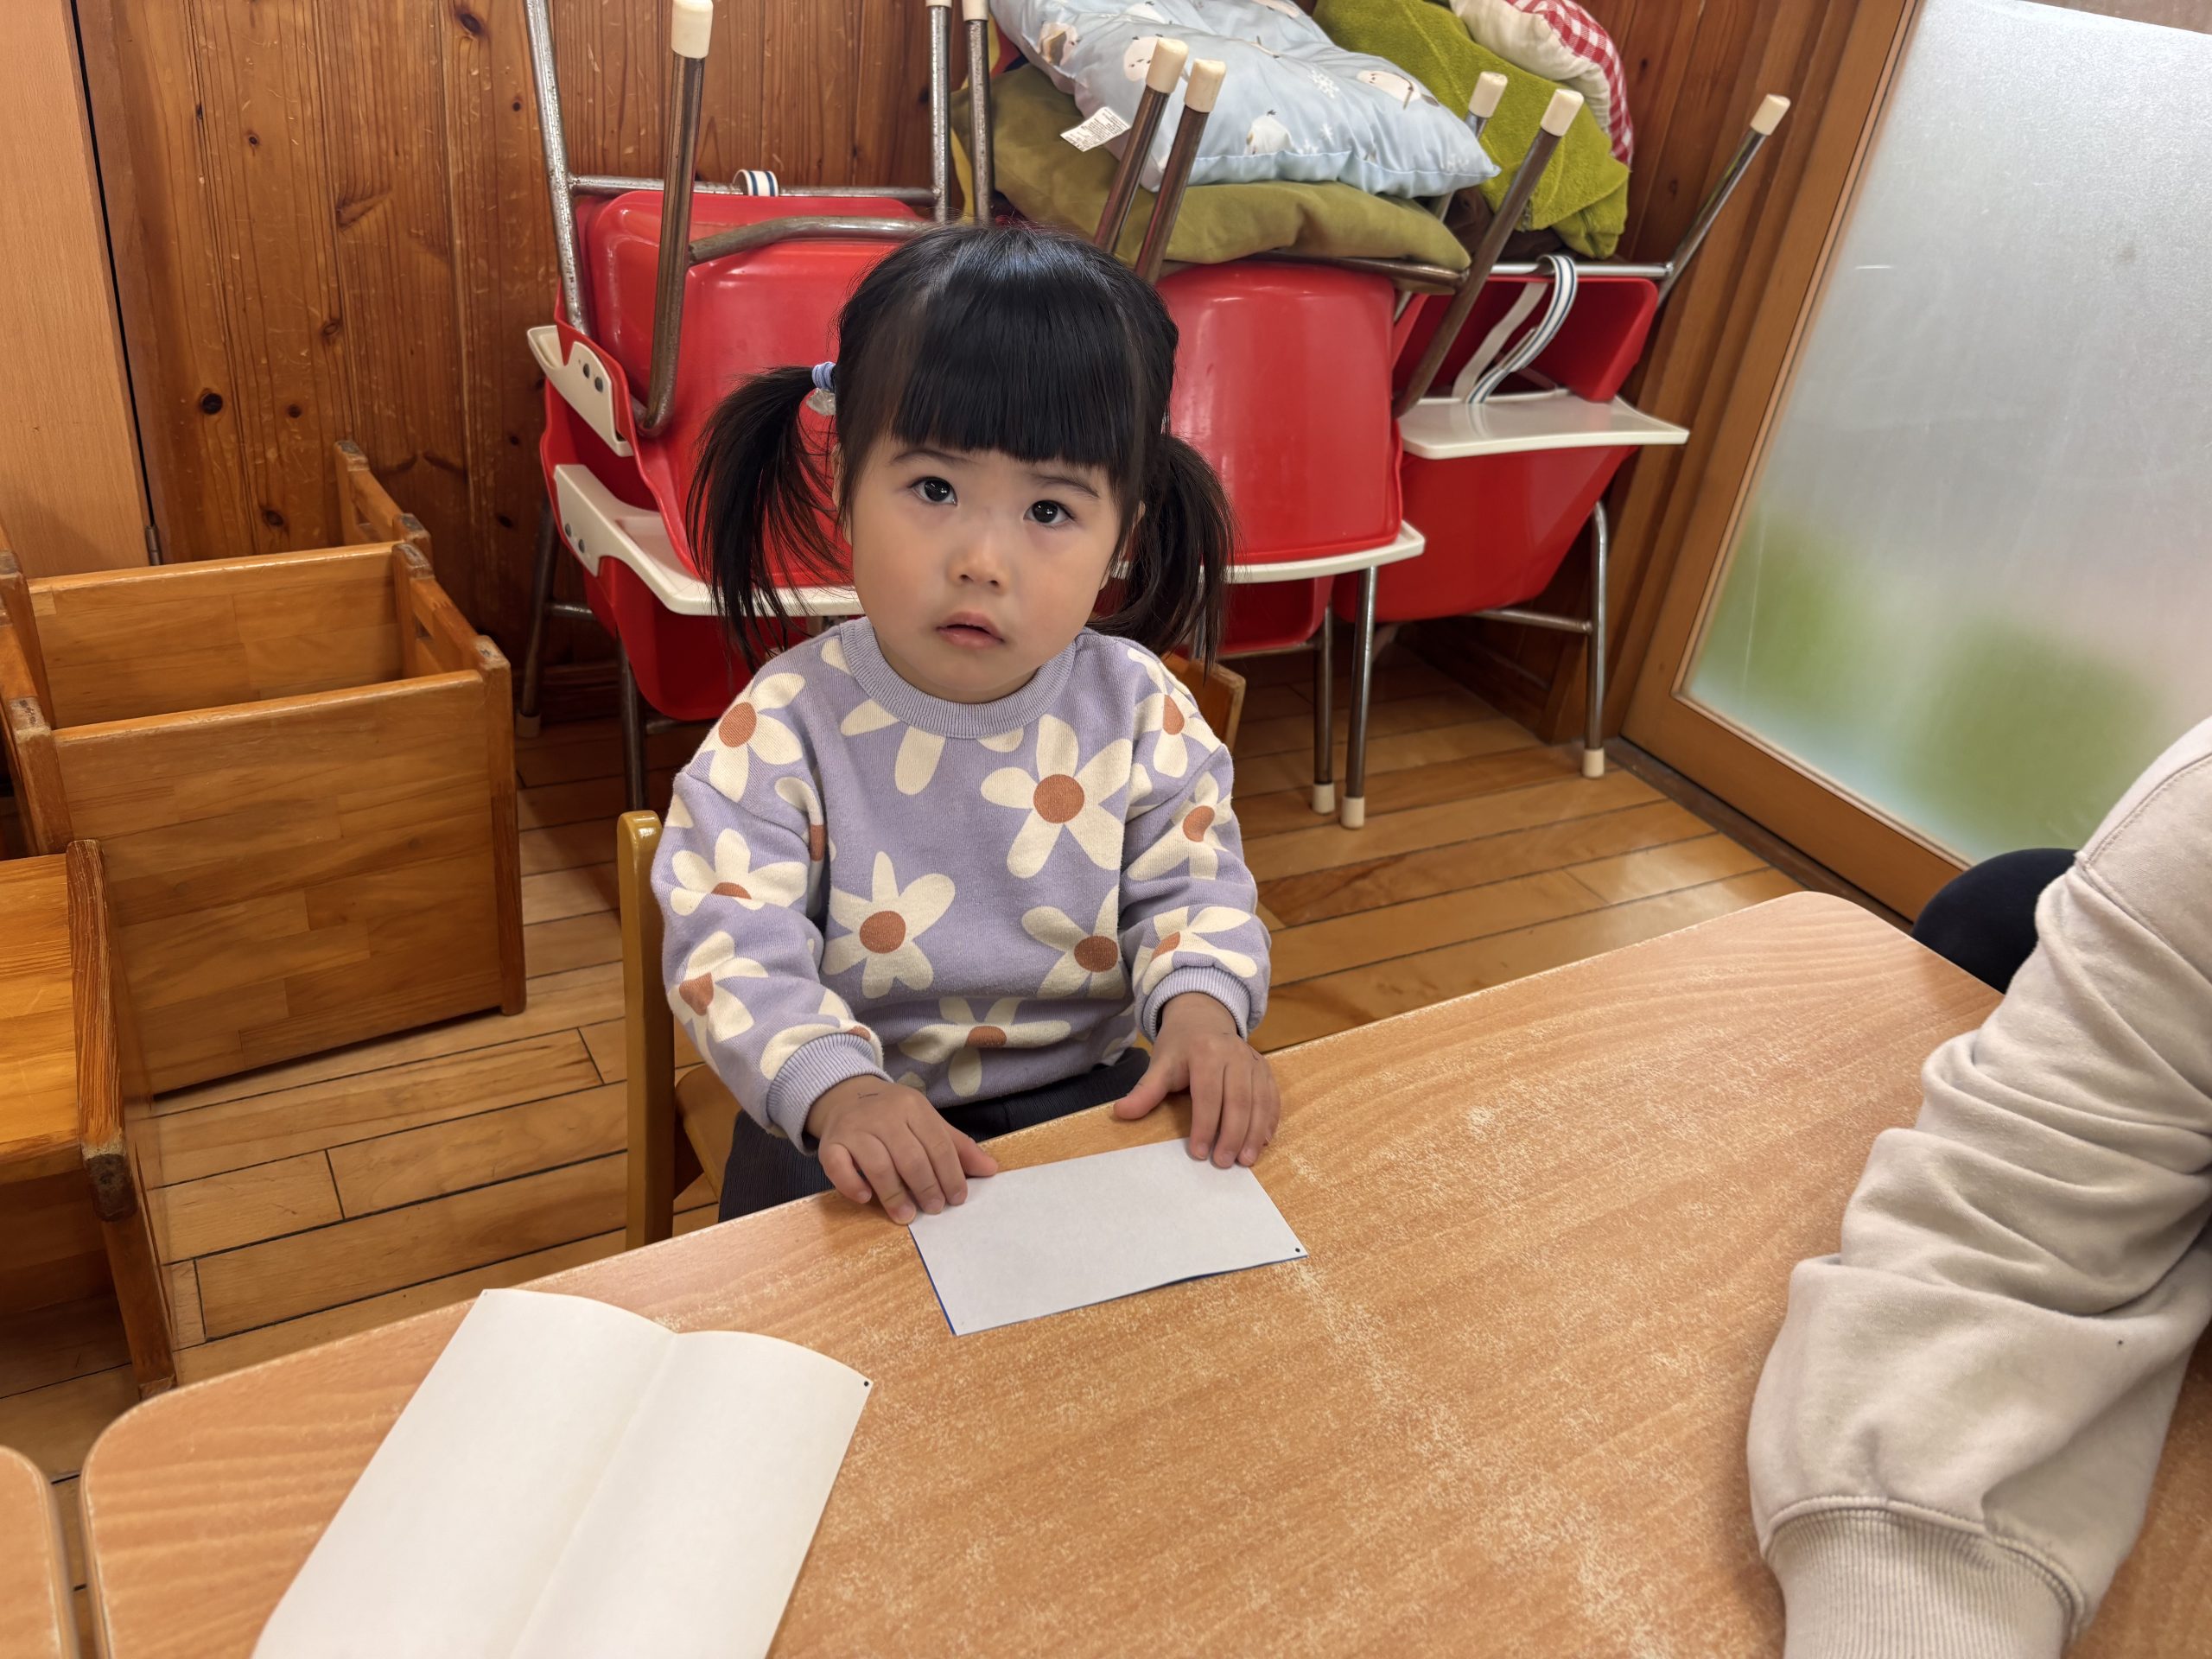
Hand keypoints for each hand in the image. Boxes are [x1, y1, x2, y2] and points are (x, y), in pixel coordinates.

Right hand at [805, 1076, 997, 1224]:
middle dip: (926, 1187)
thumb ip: (956, 1146)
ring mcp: (855, 1129)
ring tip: (906, 1215)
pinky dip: (852, 1184)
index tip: (957, 1198)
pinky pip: (838, 1166)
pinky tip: (865, 1198)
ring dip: (894, 1194)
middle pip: (910, 1157)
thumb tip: (990, 1169)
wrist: (845, 1095)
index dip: (951, 1174)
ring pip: (878, 1164)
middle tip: (935, 1208)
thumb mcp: (927, 1121)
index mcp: (913, 1108)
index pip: (937, 1144)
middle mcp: (884, 1116)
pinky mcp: (830, 1143)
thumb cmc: (893, 1115)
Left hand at [1112, 994, 1278, 1167]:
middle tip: (1224, 1163)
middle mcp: (1235, 1054)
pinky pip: (1272, 1097)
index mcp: (1206, 1052)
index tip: (1200, 1153)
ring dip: (1255, 1133)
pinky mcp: (1265, 1068)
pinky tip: (1263, 1141)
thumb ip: (1145, 1091)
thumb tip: (1120, 1113)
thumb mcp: (1160, 1063)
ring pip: (1260, 1101)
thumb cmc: (1180, 1046)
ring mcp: (1254, 1061)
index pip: (1208, 1095)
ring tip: (1246, 1160)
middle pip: (1239, 1101)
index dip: (1205, 1126)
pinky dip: (1269, 1120)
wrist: (1203, 1017)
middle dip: (1233, 1135)